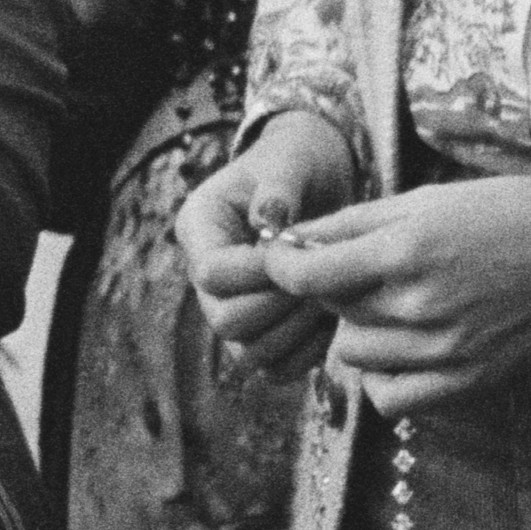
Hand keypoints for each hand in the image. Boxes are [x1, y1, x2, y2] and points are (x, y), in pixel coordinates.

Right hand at [176, 110, 367, 363]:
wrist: (315, 181)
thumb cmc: (297, 163)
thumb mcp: (289, 161)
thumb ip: (278, 187)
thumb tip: (270, 221)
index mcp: (199, 228)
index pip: (210, 272)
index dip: (256, 273)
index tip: (300, 253)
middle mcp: (206, 276)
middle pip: (225, 320)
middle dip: (280, 304)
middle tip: (321, 280)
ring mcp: (231, 308)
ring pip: (249, 352)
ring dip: (296, 331)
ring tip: (329, 298)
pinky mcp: (261, 332)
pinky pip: (276, 367)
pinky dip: (307, 353)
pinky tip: (331, 320)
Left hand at [261, 170, 530, 413]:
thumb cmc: (514, 213)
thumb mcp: (431, 199)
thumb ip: (358, 222)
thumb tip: (297, 238)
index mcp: (407, 249)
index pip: (307, 277)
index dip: (284, 268)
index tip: (285, 262)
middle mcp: (421, 303)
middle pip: (333, 312)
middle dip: (338, 291)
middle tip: (369, 272)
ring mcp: (445, 349)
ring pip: (355, 355)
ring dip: (361, 332)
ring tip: (395, 308)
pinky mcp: (469, 381)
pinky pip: (392, 399)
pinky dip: (384, 379)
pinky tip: (402, 353)